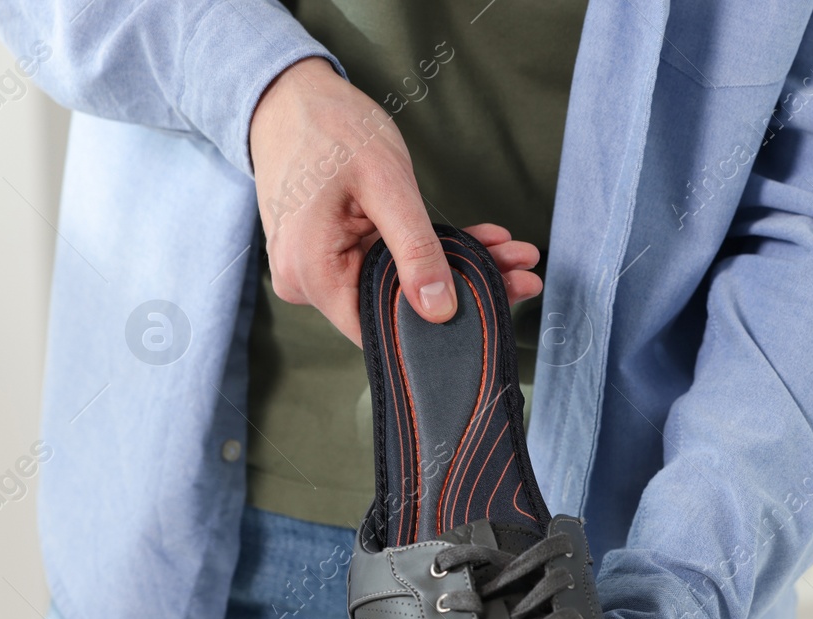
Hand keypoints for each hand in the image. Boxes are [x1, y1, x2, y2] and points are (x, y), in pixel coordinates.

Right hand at [248, 57, 542, 344]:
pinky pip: (386, 266)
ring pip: (398, 287)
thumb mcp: (386, 183)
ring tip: (510, 251)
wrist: (290, 96)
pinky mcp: (331, 257)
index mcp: (310, 273)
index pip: (383, 328)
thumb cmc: (331, 127)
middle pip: (396, 307)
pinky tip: (478, 241)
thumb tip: (441, 310)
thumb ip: (415, 250)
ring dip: (455, 268)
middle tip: (522, 270)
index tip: (501, 301)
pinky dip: (430, 253)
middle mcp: (306, 282)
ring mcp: (316, 271)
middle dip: (464, 287)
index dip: (443, 324)